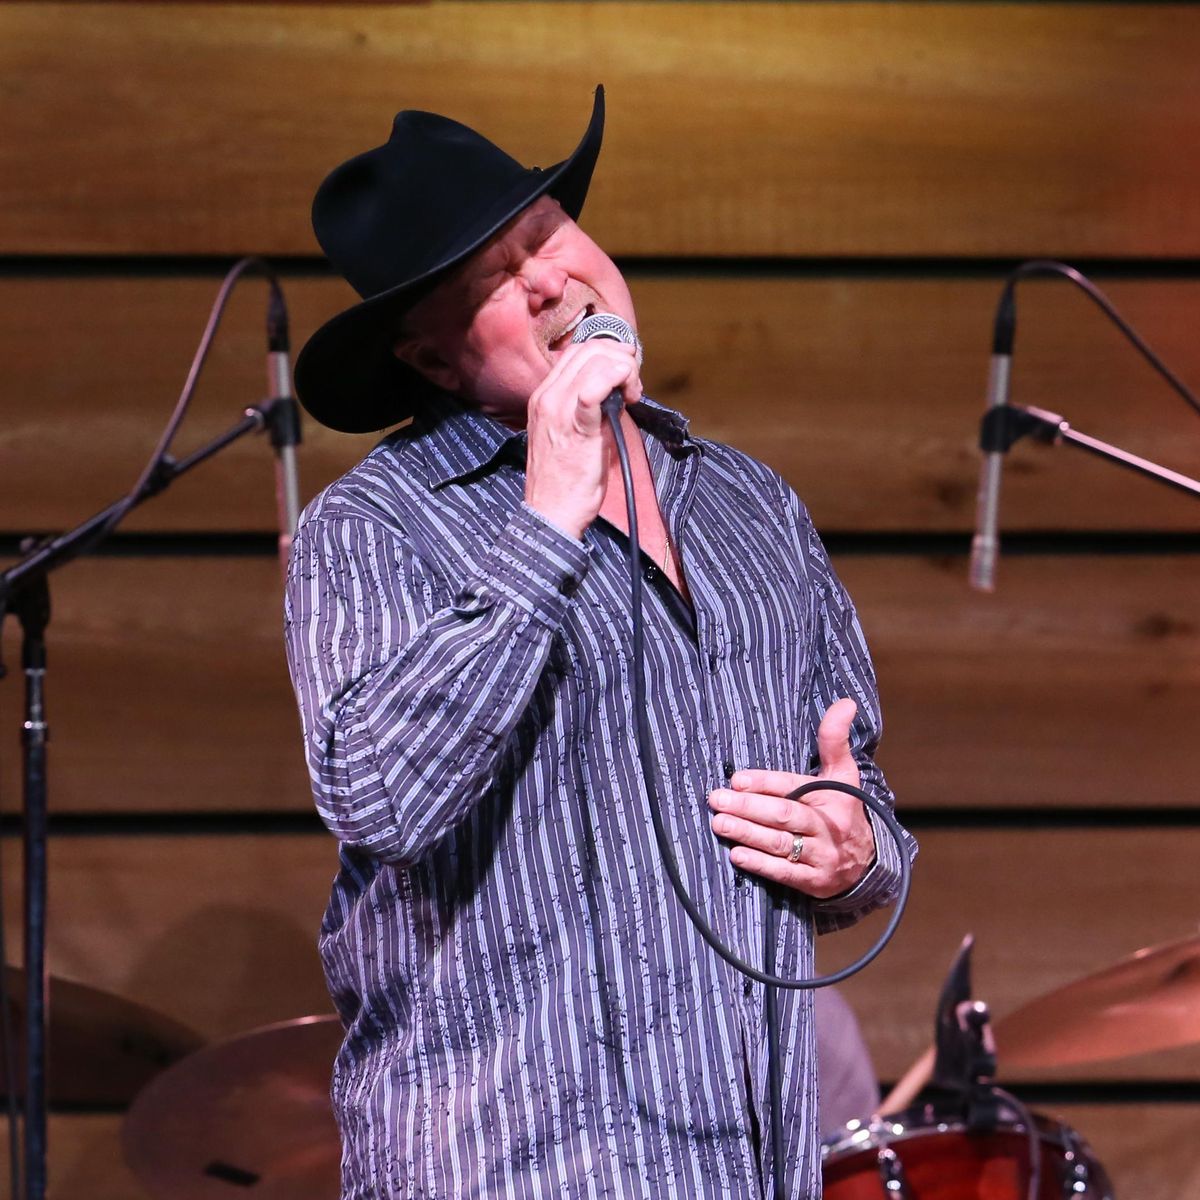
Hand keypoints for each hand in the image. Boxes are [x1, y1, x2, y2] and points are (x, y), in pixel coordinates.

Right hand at [524, 340, 641, 539]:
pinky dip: (615, 380)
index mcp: (544, 397)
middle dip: (621, 359)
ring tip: (632, 395)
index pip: (577, 352)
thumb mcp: (572, 434)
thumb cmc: (565, 479)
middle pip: (588, 350)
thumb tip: (616, 393)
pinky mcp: (575, 428)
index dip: (608, 355)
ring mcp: (557, 410)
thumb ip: (589, 408)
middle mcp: (547, 397)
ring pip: (594, 361)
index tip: (625, 377)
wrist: (551, 512)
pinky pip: (593, 390)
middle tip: (633, 386)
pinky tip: (627, 395)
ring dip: (624, 371)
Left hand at [706, 698, 875, 897]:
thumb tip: (845, 702)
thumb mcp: (844, 773)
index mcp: (834, 796)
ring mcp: (822, 856)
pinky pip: (784, 874)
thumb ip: (834, 739)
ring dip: (747, 833)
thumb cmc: (843, 809)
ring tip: (719, 823)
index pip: (794, 787)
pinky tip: (736, 855)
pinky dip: (760, 864)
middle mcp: (829, 826)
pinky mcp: (815, 883)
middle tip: (717, 799)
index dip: (764, 782)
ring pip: (781, 844)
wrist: (867, 863)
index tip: (736, 779)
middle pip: (785, 815)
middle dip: (748, 807)